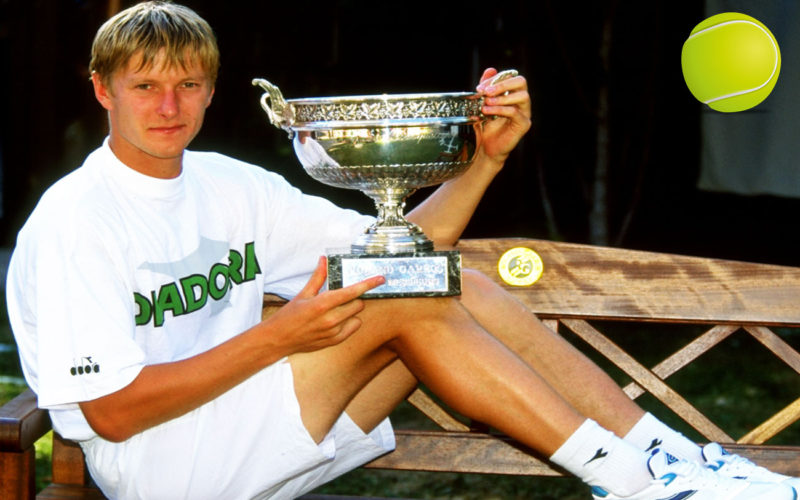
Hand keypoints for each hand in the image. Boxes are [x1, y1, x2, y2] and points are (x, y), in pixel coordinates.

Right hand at [262, 256, 384, 353]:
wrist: (278, 340)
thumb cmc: (289, 316)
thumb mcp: (303, 294)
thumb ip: (318, 277)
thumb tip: (324, 260)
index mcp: (322, 304)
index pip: (352, 291)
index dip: (368, 284)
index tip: (380, 279)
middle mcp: (330, 319)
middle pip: (358, 304)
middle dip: (355, 298)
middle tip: (343, 296)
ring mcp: (333, 332)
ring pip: (357, 316)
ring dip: (351, 311)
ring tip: (336, 310)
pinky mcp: (334, 341)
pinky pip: (353, 328)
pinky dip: (349, 322)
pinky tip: (337, 320)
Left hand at [474, 67, 531, 166]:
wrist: (485, 148)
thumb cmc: (485, 126)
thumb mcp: (482, 103)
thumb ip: (486, 87)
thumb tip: (491, 69)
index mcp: (512, 93)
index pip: (511, 76)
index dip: (496, 79)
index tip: (480, 88)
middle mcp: (521, 101)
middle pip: (521, 82)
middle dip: (502, 84)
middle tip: (486, 92)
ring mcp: (524, 112)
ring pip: (523, 96)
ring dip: (503, 97)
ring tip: (487, 103)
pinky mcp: (523, 125)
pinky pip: (516, 113)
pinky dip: (501, 110)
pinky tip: (488, 112)